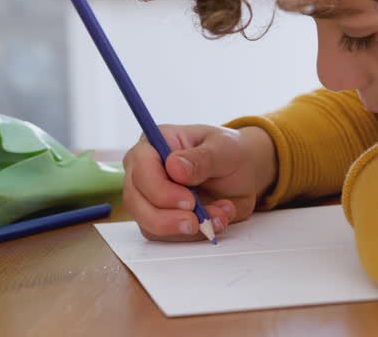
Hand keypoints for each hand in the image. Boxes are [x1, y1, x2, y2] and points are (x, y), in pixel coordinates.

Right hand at [121, 124, 275, 240]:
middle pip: (135, 200)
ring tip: (218, 214)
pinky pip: (167, 236)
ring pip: (147, 223)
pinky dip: (194, 234)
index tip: (188, 201)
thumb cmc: (228, 152)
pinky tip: (216, 218)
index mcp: (155, 142)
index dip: (159, 189)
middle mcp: (145, 170)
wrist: (242, 173)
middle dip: (164, 218)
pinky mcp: (160, 218)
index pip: (140, 167)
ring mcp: (149, 196)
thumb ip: (201, 158)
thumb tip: (174, 167)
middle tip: (196, 221)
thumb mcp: (223, 148)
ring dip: (184, 229)